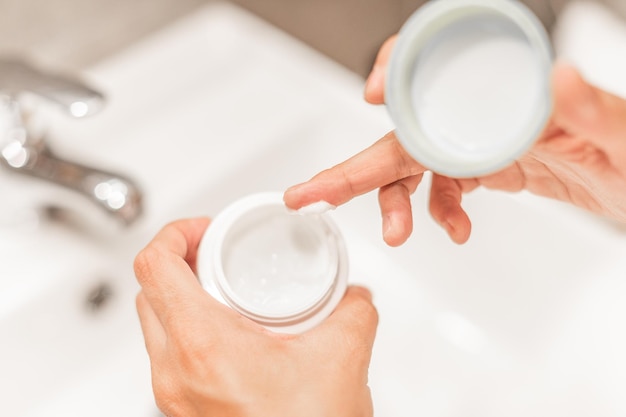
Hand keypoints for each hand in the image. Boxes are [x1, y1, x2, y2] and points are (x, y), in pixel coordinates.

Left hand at [134, 218, 377, 416]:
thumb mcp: (342, 358)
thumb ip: (353, 309)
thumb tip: (354, 293)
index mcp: (203, 346)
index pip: (154, 265)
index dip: (175, 232)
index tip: (206, 229)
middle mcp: (174, 371)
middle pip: (149, 289)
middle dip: (182, 260)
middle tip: (219, 253)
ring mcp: (172, 393)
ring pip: (155, 321)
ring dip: (184, 294)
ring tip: (227, 288)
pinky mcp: (181, 408)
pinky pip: (169, 351)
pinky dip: (190, 327)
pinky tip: (230, 330)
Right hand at [284, 36, 625, 245]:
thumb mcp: (621, 132)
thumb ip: (592, 107)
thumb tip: (562, 77)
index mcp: (510, 89)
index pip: (438, 66)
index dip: (399, 71)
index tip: (375, 92)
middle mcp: (485, 112)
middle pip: (406, 132)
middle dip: (356, 166)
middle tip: (312, 193)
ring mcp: (481, 143)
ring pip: (414, 167)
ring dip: (393, 202)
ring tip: (394, 234)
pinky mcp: (488, 170)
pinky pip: (444, 189)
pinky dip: (438, 212)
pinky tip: (452, 229)